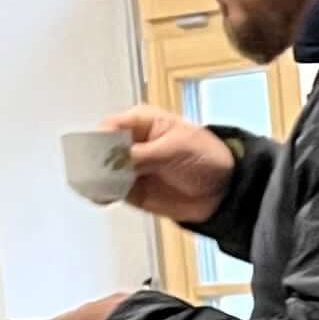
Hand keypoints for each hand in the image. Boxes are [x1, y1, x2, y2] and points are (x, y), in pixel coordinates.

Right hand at [105, 106, 232, 229]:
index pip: (112, 125)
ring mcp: (129, 167)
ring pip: (101, 170)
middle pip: (100, 148)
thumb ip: (145, 153)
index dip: (102, 138)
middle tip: (96, 172)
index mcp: (142, 122)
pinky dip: (103, 193)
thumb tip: (115, 158)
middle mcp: (130, 142)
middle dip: (95, 160)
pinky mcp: (131, 189)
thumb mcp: (177, 148)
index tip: (99, 152)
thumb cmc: (206, 157)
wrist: (223, 190)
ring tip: (96, 186)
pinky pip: (110, 190)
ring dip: (96, 178)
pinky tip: (101, 197)